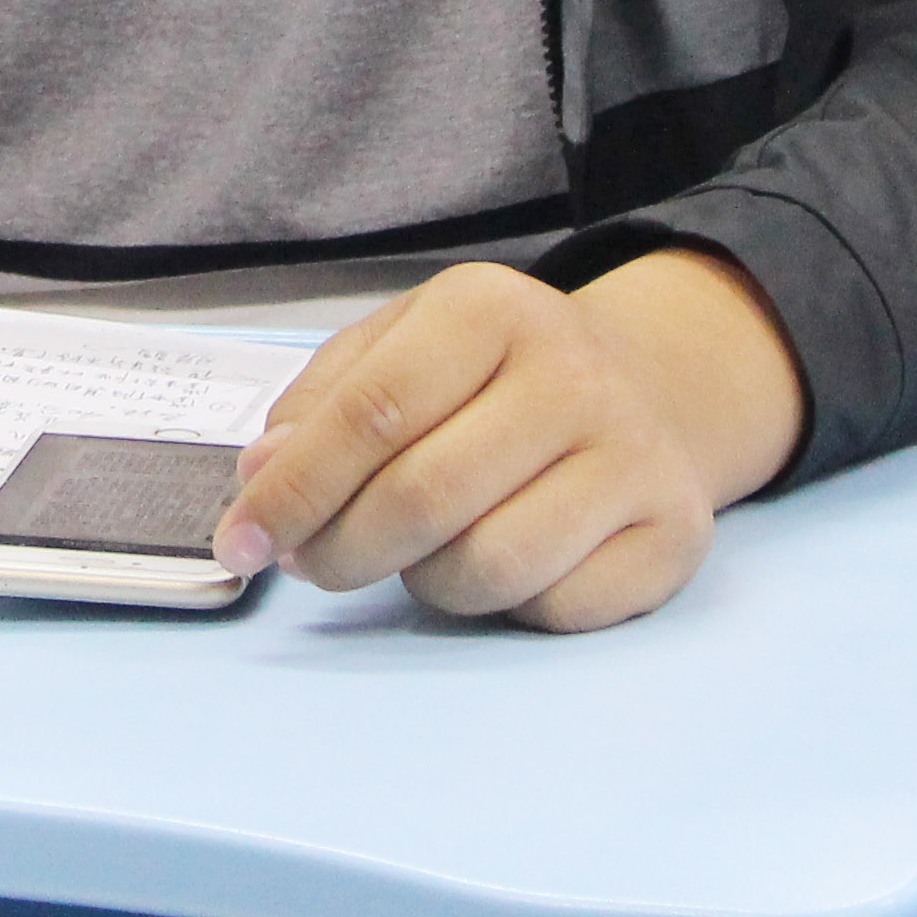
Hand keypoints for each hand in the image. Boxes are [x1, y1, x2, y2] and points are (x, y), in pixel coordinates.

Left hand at [210, 248, 806, 631]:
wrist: (645, 389)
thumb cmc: (491, 376)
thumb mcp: (399, 348)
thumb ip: (322, 405)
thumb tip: (263, 477)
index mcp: (490, 310)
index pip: (371, 414)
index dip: (293, 489)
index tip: (240, 541)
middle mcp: (573, 375)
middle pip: (423, 498)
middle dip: (339, 550)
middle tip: (310, 563)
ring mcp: (635, 457)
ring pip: (488, 567)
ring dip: (423, 582)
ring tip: (413, 553)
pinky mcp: (675, 535)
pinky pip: (554, 607)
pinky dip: (504, 607)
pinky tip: (497, 563)